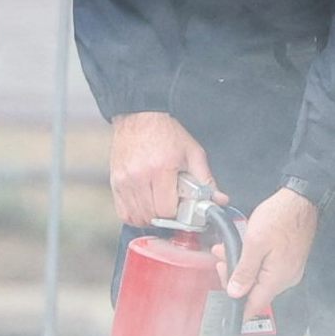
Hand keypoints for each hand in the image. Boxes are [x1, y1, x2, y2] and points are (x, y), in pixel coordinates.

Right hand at [108, 111, 224, 225]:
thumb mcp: (192, 153)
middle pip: (152, 216)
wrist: (140, 117)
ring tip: (158, 206)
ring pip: (137, 217)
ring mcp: (124, 181)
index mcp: (161, 169)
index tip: (181, 208)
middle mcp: (139, 177)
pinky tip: (144, 207)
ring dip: (150, 218)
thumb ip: (206, 179)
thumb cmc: (166, 133)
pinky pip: (123, 212)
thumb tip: (218, 200)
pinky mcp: (115, 182)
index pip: (166, 210)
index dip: (177, 214)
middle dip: (165, 216)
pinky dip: (134, 216)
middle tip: (172, 206)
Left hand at [221, 187, 318, 320]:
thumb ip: (244, 271)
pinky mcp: (288, 260)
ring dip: (240, 265)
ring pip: (259, 277)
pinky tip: (240, 247)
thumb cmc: (278, 218)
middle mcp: (286, 279)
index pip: (256, 305)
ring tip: (224, 250)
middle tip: (220, 260)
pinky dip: (252, 260)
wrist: (300, 200)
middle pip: (255, 291)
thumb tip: (235, 293)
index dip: (238, 307)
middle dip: (234, 277)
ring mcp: (289, 270)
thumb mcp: (254, 243)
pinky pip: (266, 267)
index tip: (224, 306)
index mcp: (277, 279)